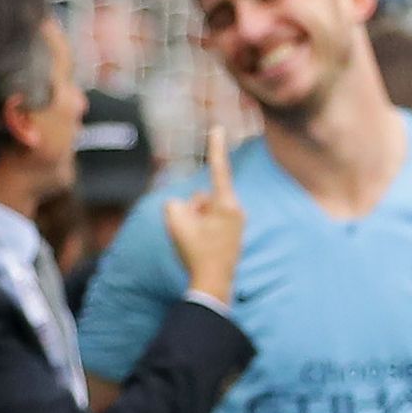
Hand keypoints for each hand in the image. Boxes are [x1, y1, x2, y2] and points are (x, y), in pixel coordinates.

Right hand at [164, 102, 246, 305]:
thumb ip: (176, 204)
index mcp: (226, 204)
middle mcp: (236, 210)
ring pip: (205, 212)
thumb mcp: (175, 221)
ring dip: (196, 222)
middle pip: (203, 198)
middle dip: (192, 210)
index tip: (218, 128)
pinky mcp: (233, 235)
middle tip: (193, 235)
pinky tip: (203, 250)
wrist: (213, 284)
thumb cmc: (196, 252)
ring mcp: (236, 224)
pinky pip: (210, 224)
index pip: (218, 169)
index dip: (216, 147)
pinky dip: (201, 232)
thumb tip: (188, 205)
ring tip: (198, 244)